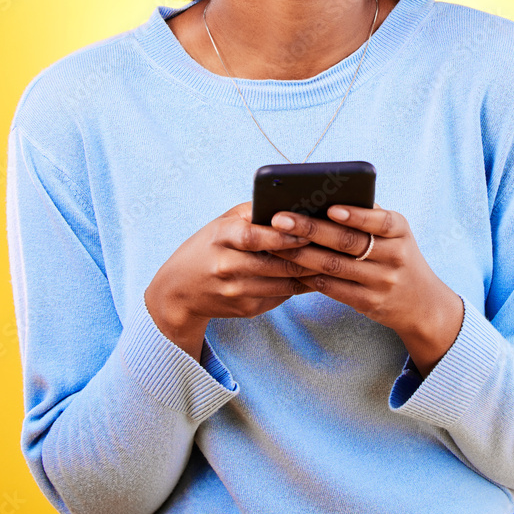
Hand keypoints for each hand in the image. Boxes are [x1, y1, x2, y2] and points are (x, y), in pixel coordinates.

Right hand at [144, 200, 318, 358]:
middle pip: (275, 264)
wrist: (179, 292)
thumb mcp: (222, 223)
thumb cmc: (208, 247)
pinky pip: (281, 296)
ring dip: (310, 273)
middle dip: (307, 256)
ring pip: (284, 284)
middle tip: (334, 246)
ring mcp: (236, 292)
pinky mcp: (246, 309)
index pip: (253, 237)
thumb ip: (253, 213)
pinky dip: (301, 286)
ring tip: (333, 260)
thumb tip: (293, 204)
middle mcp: (226, 267)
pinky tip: (316, 276)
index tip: (306, 231)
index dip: (281, 236)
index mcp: (220, 238)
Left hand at [267, 202, 464, 375]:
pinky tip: (292, 267)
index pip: (378, 220)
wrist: (423, 303)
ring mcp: (382, 282)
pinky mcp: (370, 303)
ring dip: (302, 254)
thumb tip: (323, 196)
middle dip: (311, 229)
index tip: (329, 207)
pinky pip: (335, 289)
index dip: (354, 215)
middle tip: (280, 219)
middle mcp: (394, 256)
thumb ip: (367, 216)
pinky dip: (311, 278)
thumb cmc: (397, 256)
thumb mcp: (395, 233)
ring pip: (336, 266)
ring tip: (276, 243)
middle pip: (348, 242)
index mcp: (399, 231)